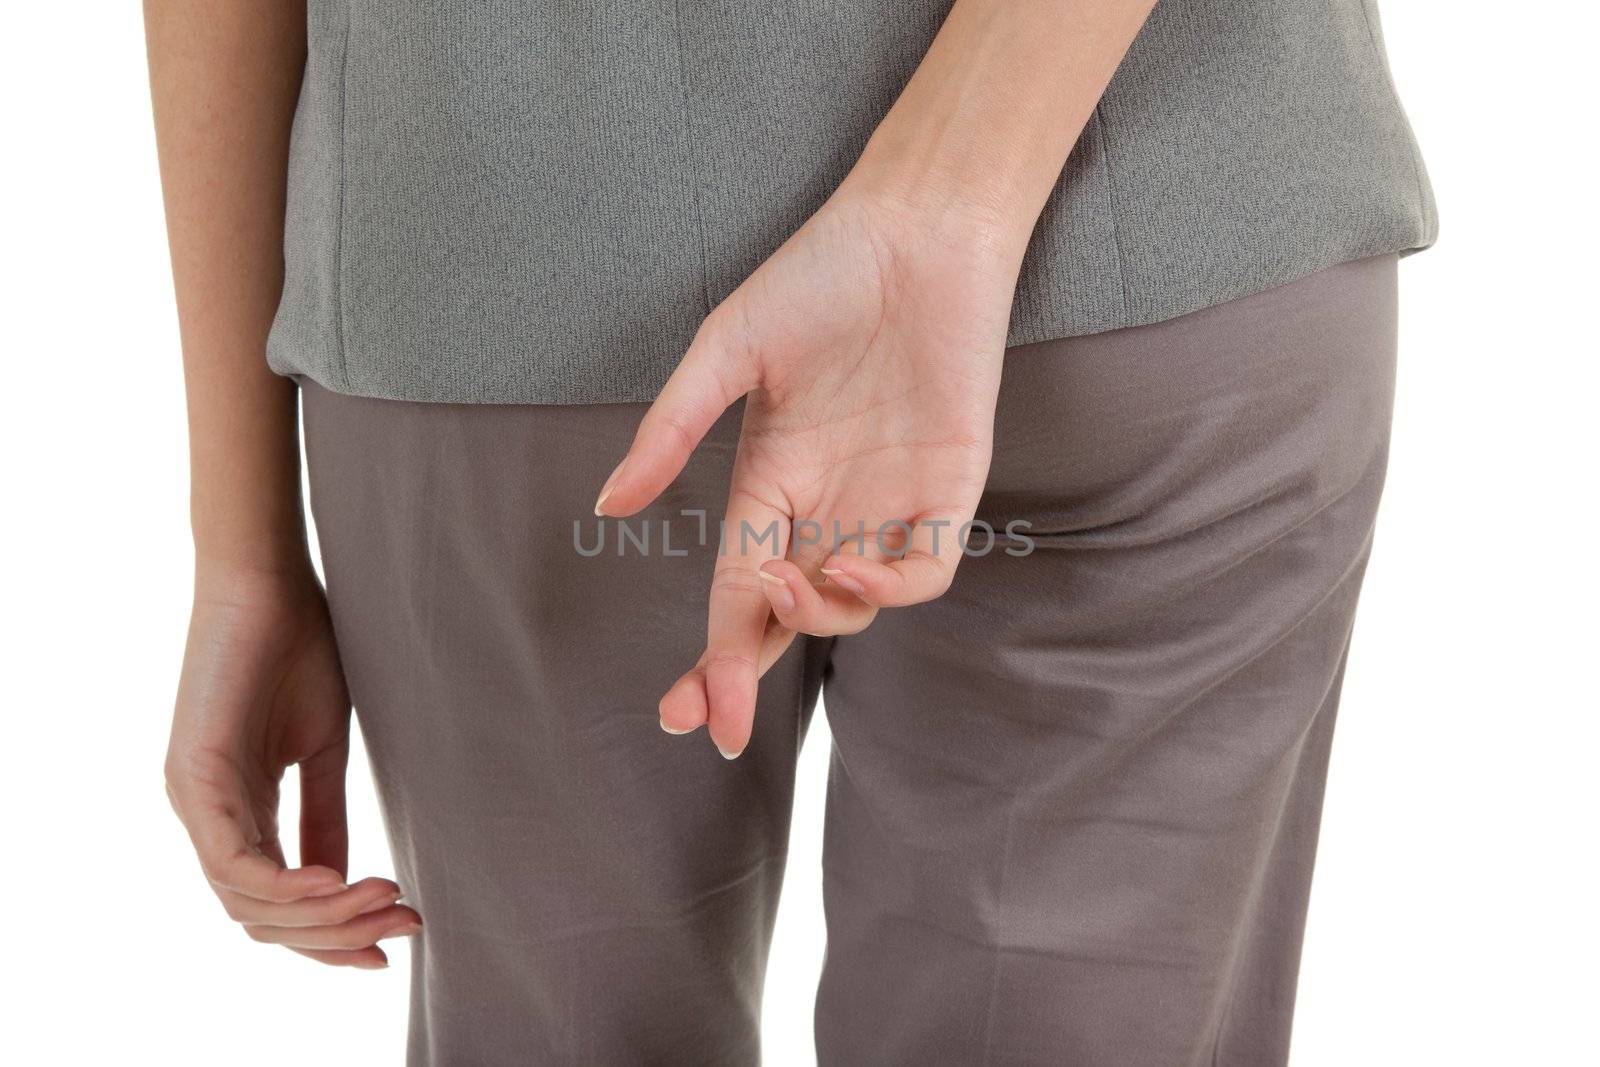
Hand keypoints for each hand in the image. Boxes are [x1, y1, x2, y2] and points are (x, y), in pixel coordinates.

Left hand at [165, 565, 418, 968]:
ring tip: (387, 900)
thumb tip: (345, 884)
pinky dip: (291, 884)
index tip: (393, 946)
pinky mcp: (194, 779)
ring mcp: (194, 801)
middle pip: (262, 918)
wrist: (272, 580)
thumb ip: (327, 817)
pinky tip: (344, 882)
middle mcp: (207, 817)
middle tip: (405, 924)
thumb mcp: (325, 750)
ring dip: (324, 916)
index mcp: (236, 812)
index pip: (275, 904)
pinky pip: (235, 862)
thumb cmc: (301, 647)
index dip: (331, 936)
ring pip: (249, 903)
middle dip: (336, 936)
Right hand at [596, 187, 1023, 757]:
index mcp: (767, 483)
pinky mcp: (950, 490)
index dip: (712, 657)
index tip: (681, 715)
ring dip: (816, 618)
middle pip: (783, 619)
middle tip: (721, 716)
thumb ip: (672, 429)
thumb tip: (607, 506)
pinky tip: (856, 572)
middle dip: (747, 673)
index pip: (733, 593)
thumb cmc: (818, 278)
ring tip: (789, 587)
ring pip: (852, 607)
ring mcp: (887, 504)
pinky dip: (889, 590)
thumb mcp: (728, 350)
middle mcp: (824, 508)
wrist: (916, 231)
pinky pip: (923, 570)